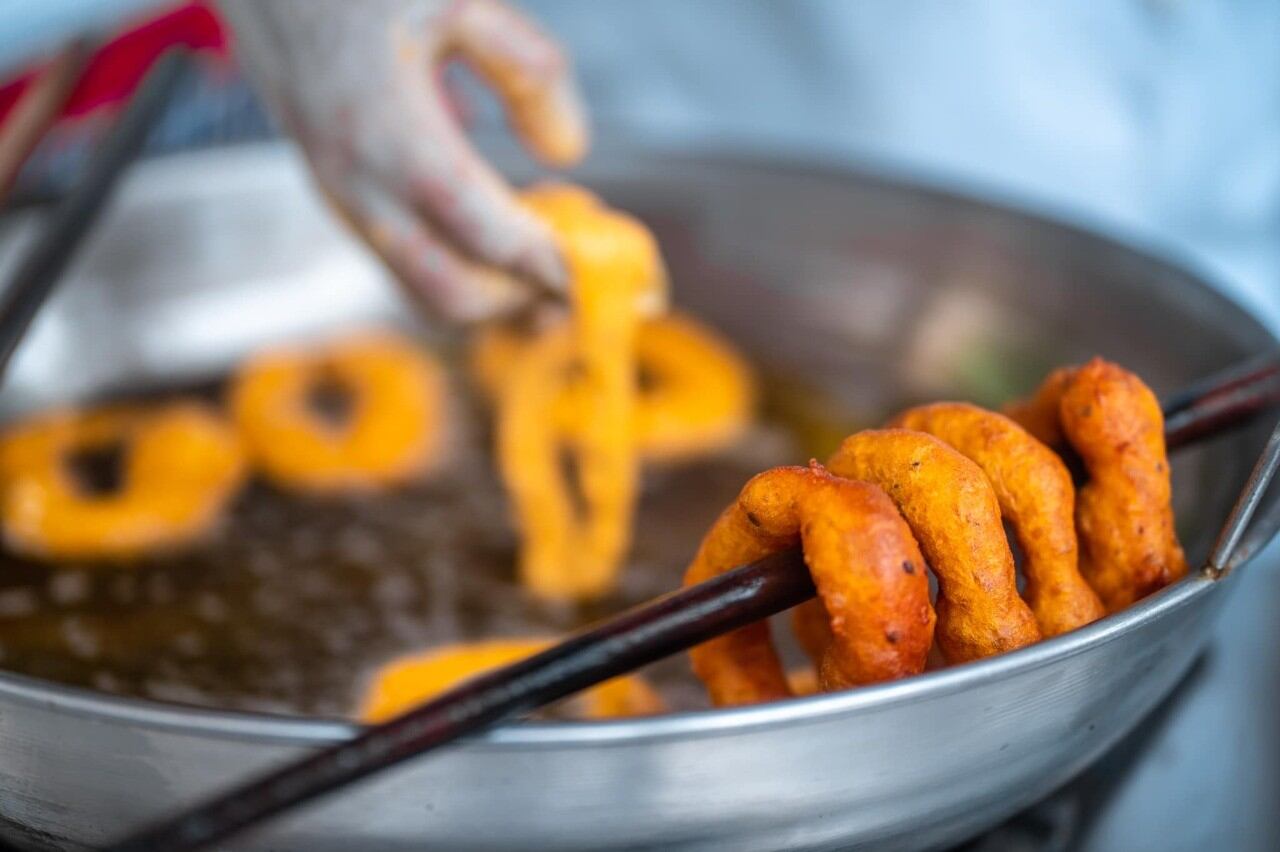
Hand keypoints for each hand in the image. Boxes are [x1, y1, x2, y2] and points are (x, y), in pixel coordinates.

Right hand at [218, 0, 586, 321]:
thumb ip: (526, 71)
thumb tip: (568, 152)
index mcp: (388, 131)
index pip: (482, 233)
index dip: (545, 263)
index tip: (595, 274)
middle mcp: (356, 181)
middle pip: (452, 292)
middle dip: (520, 298)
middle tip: (577, 272)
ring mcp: (338, 195)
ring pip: (422, 290)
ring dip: (489, 290)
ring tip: (544, 249)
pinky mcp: (334, 194)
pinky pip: (400, 262)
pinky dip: (456, 266)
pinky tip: (497, 224)